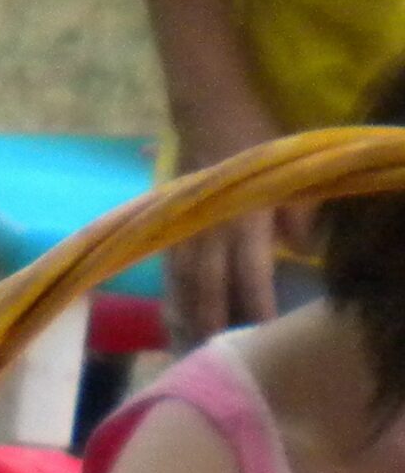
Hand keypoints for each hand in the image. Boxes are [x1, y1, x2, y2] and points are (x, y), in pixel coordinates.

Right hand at [167, 95, 310, 343]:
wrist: (210, 109)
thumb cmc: (258, 140)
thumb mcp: (289, 172)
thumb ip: (298, 214)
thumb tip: (306, 251)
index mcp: (243, 220)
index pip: (249, 279)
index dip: (256, 311)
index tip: (264, 339)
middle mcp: (208, 234)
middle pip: (207, 295)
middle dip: (214, 330)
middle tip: (219, 363)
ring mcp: (182, 235)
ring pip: (182, 291)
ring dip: (188, 325)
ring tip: (193, 356)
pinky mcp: (167, 234)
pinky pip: (168, 278)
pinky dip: (172, 304)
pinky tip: (176, 326)